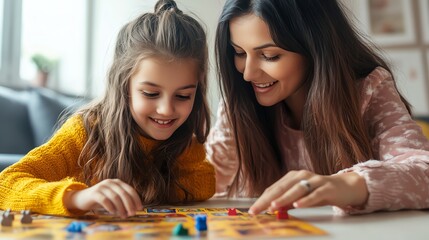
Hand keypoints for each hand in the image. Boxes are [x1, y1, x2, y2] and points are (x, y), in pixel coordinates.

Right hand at [64, 179, 141, 217]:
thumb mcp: (113, 198)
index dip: (136, 199)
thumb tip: (134, 209)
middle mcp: (111, 182)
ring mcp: (102, 186)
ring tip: (123, 215)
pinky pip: (105, 200)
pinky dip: (110, 207)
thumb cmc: (101, 199)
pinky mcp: (95, 192)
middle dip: (129, 204)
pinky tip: (113, 212)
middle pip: (124, 193)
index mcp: (118, 182)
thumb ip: (122, 200)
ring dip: (121, 208)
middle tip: (132, 214)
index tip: (139, 208)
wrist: (82, 198)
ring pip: (115, 197)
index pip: (130, 190)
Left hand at [248, 170, 367, 214]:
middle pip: (281, 188)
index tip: (253, 210)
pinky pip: (314, 194)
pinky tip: (297, 206)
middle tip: (256, 210)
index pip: (274, 189)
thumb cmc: (319, 192)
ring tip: (273, 206)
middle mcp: (301, 175)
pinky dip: (306, 200)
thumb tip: (270, 208)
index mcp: (292, 177)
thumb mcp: (300, 198)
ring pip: (296, 190)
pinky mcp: (326, 187)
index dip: (262, 199)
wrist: (344, 187)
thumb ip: (287, 202)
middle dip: (267, 200)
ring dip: (284, 199)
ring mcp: (314, 180)